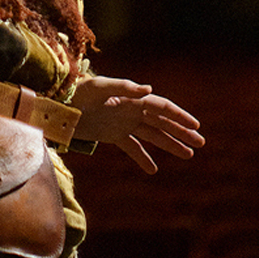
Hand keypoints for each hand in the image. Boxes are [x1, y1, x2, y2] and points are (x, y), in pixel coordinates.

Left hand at [72, 75, 203, 173]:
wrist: (57, 105)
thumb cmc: (77, 92)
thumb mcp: (99, 87)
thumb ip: (123, 87)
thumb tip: (149, 89)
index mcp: (131, 98)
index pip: (161, 108)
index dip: (179, 116)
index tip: (196, 127)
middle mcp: (131, 109)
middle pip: (162, 122)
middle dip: (182, 132)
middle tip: (201, 143)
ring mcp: (123, 122)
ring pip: (152, 135)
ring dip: (170, 144)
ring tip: (189, 156)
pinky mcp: (112, 134)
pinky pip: (132, 147)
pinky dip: (143, 158)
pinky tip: (153, 170)